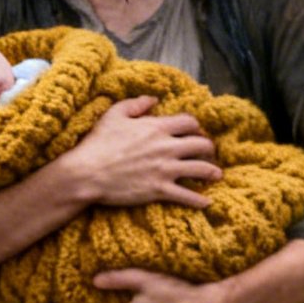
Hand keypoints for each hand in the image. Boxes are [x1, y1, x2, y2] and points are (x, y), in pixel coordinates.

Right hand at [73, 97, 219, 208]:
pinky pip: (187, 196)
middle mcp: (166, 147)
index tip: (196, 132)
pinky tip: (207, 203)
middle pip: (201, 145)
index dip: (196, 126)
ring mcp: (165, 170)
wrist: (87, 173)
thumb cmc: (98, 143)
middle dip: (208, 148)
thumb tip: (153, 99)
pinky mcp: (159, 190)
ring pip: (201, 170)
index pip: (189, 122)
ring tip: (216, 175)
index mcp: (157, 127)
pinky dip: (199, 201)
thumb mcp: (114, 115)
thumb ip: (136, 104)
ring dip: (212, 172)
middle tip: (209, 153)